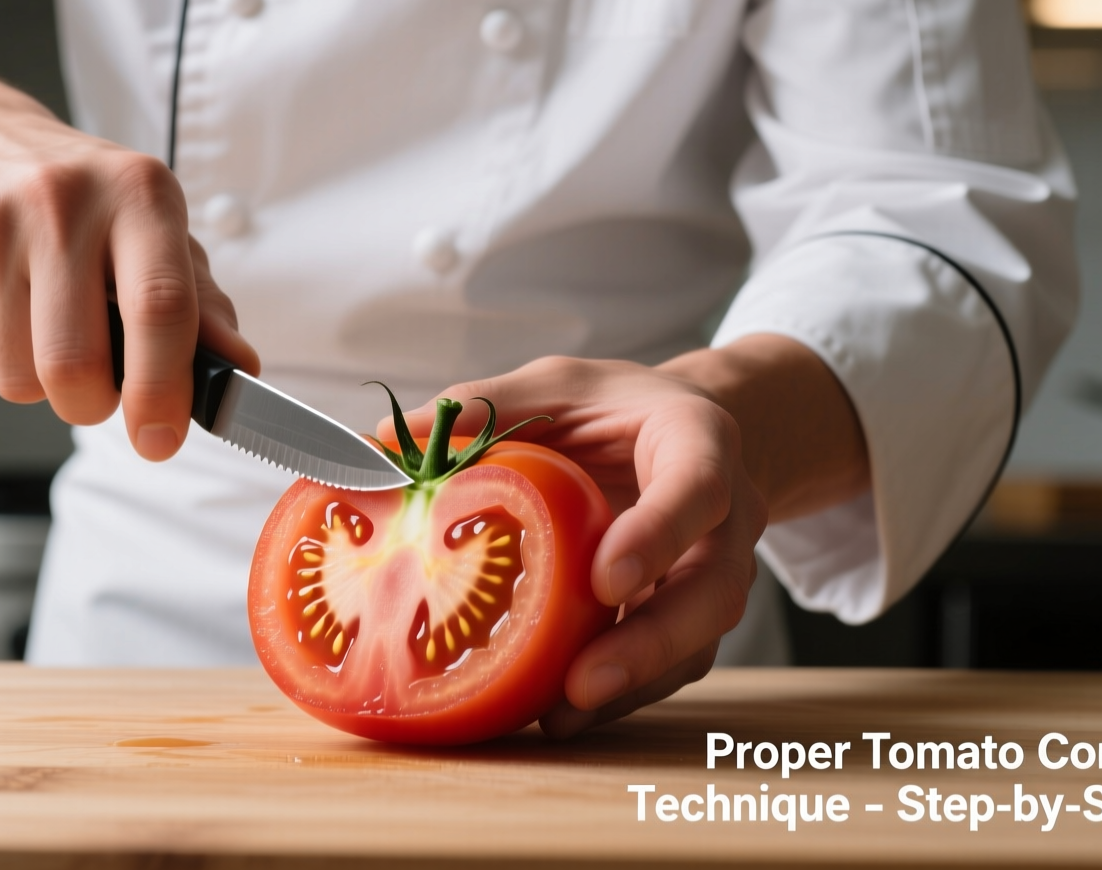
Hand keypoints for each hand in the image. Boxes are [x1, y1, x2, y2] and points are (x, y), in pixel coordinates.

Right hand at [0, 53, 256, 458]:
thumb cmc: (83, 204)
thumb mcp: (158, 234)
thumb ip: (204, 307)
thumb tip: (239, 369)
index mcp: (139, 193)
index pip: (159, 307)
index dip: (162, 389)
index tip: (160, 438)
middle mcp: (61, 201)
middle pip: (75, 365)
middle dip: (92, 404)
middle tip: (99, 382)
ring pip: (19, 379)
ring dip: (41, 383)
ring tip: (46, 327)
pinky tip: (0, 311)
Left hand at [386, 337, 867, 737]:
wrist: (674, 434)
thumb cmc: (610, 408)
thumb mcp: (555, 384)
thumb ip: (485, 404)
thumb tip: (380, 440)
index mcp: (696, 439)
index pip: (697, 488)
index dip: (658, 536)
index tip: (604, 581)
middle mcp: (720, 516)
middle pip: (713, 591)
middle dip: (651, 644)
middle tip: (580, 683)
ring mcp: (708, 572)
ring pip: (695, 643)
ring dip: (630, 686)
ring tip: (557, 718)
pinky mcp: (685, 618)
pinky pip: (665, 667)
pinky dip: (617, 695)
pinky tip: (553, 715)